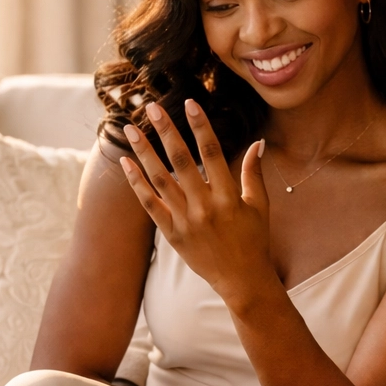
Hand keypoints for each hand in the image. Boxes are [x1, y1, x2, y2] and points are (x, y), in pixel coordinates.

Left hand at [119, 100, 275, 303]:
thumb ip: (254, 173)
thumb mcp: (260, 206)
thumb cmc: (254, 241)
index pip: (213, 153)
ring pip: (160, 180)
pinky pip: (150, 206)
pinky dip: (137, 184)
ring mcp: (185, 221)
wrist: (242, 281)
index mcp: (228, 197)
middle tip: (152, 107)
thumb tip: (258, 141)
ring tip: (131, 129)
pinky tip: (126, 163)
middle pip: (182, 161)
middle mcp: (204, 207)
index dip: (201, 126)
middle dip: (166, 131)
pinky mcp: (172, 235)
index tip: (190, 104)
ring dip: (144, 152)